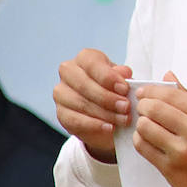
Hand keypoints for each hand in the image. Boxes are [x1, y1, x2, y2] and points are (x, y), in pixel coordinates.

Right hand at [54, 49, 132, 163]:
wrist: (108, 114)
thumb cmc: (116, 90)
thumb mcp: (122, 81)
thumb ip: (123, 76)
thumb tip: (124, 72)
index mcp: (85, 58)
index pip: (92, 64)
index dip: (108, 77)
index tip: (125, 89)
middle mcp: (68, 72)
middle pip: (84, 84)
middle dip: (107, 98)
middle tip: (126, 107)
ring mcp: (61, 93)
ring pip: (81, 103)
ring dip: (105, 113)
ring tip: (123, 119)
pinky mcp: (61, 113)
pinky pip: (75, 120)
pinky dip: (94, 125)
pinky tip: (109, 128)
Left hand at [132, 72, 186, 186]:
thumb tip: (169, 76)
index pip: (172, 94)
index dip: (152, 90)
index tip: (144, 92)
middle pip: (155, 108)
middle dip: (143, 105)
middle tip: (142, 107)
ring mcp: (182, 151)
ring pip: (145, 126)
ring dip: (141, 123)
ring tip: (146, 125)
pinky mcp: (171, 169)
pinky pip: (144, 147)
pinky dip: (140, 140)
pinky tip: (146, 139)